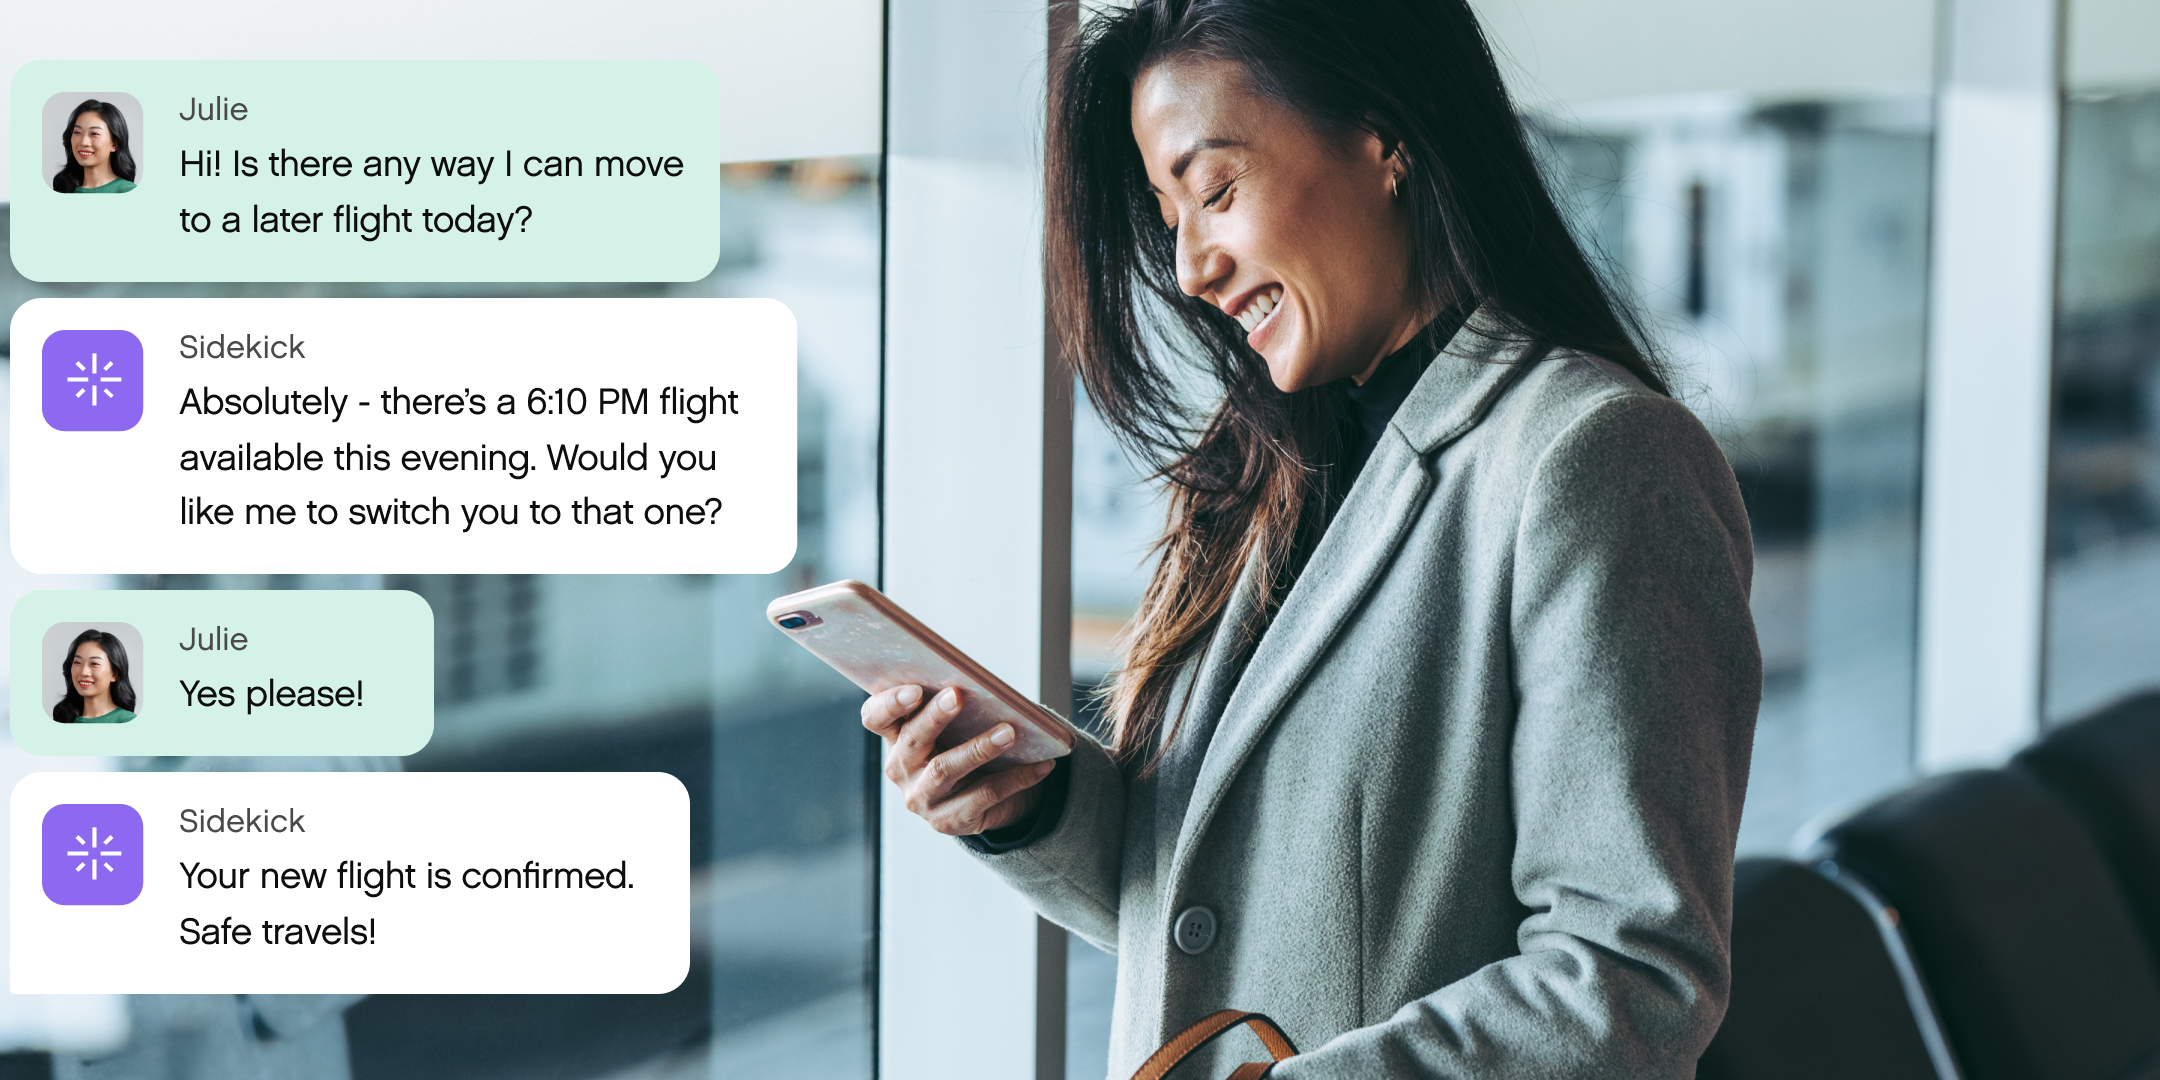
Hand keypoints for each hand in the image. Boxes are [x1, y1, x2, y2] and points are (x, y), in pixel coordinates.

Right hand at [861, 685, 1057, 835]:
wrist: (982, 801)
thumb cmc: (964, 747)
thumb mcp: (953, 728)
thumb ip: (955, 708)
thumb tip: (985, 686)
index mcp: (896, 737)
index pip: (875, 718)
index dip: (889, 704)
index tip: (913, 690)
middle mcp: (901, 769)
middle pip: (912, 740)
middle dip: (935, 716)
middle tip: (959, 695)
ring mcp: (922, 798)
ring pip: (945, 769)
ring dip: (979, 747)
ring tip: (1010, 731)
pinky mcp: (948, 821)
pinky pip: (984, 795)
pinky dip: (1016, 778)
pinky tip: (1040, 765)